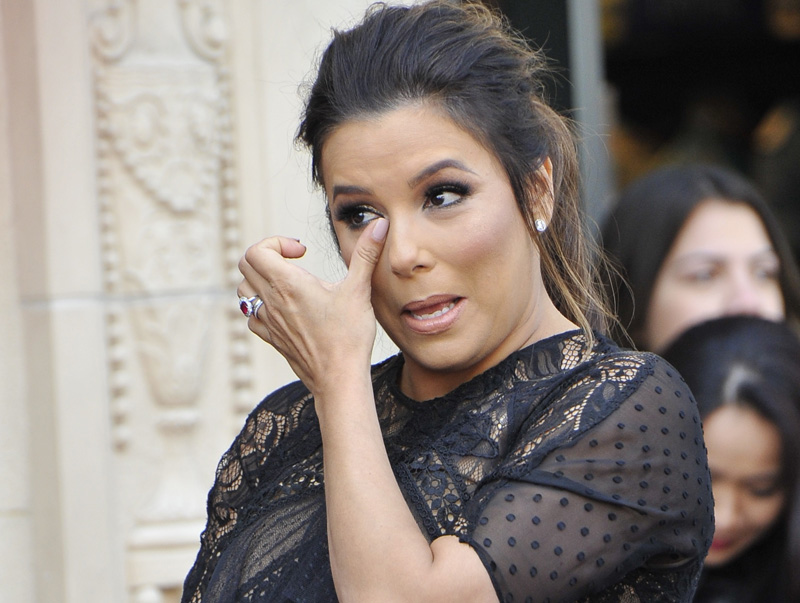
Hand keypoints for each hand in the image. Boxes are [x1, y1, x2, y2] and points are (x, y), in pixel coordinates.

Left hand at [237, 218, 388, 394]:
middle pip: (246, 265)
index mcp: (287, 284)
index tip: (302, 252)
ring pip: (244, 291)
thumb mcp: (359, 289)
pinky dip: (260, 306)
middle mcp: (271, 301)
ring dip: (260, 279)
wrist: (338, 377)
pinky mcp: (272, 339)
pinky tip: (283, 309)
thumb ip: (366, 253)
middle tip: (294, 261)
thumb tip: (380, 224)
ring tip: (286, 282)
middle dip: (267, 255)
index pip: (256, 251)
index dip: (276, 243)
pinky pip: (251, 317)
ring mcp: (268, 321)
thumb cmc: (348, 335)